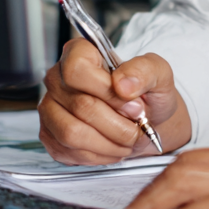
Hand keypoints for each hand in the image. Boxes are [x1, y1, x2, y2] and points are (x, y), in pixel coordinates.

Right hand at [38, 39, 190, 164]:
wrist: (146, 121)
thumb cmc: (148, 94)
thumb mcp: (159, 74)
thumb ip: (145, 71)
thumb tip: (122, 84)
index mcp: (79, 53)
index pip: (77, 70)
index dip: (108, 92)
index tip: (134, 103)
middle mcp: (57, 78)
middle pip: (80, 106)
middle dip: (117, 124)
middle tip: (137, 126)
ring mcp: (50, 108)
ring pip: (72, 133)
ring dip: (108, 142)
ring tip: (127, 139)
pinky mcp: (50, 136)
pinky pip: (70, 152)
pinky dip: (99, 155)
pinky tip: (113, 146)